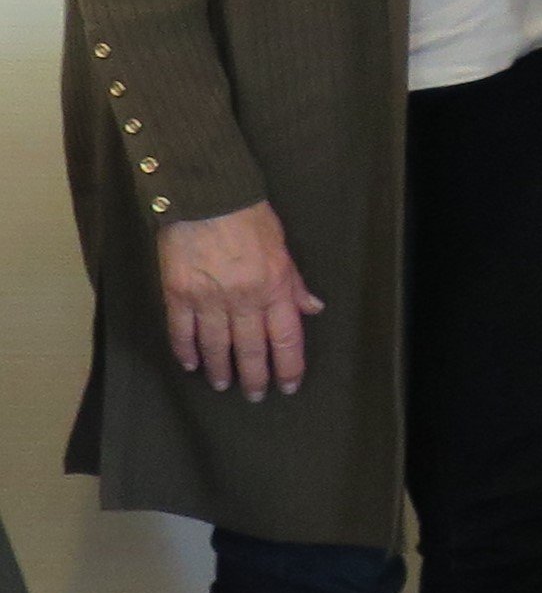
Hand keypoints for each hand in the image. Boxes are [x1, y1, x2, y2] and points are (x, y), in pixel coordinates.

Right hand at [156, 202, 321, 399]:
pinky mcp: (179, 294)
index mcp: (275, 288)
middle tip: (255, 396)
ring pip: (217, 346)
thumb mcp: (283, 248)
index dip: (289, 367)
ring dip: (221, 369)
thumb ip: (295, 283)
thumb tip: (312, 309)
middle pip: (252, 349)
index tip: (289, 385)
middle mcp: (245, 300)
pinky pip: (182, 331)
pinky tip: (190, 364)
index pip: (286, 339)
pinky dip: (186, 350)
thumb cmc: (249, 218)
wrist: (207, 196)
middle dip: (255, 377)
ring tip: (223, 384)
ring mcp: (209, 299)